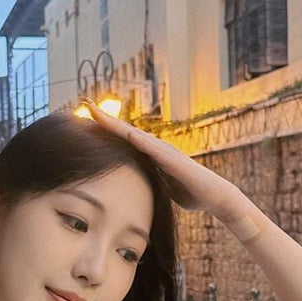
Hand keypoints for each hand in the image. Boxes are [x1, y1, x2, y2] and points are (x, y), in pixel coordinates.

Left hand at [83, 99, 248, 221]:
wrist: (216, 197)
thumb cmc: (190, 192)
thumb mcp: (160, 186)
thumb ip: (148, 181)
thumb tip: (132, 188)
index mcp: (151, 155)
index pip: (124, 140)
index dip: (106, 129)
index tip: (86, 119)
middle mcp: (157, 149)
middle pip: (127, 131)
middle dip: (106, 119)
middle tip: (86, 103)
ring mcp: (167, 153)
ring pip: (138, 136)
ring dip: (119, 126)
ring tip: (99, 114)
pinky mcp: (176, 163)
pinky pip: (156, 151)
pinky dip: (142, 142)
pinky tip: (128, 134)